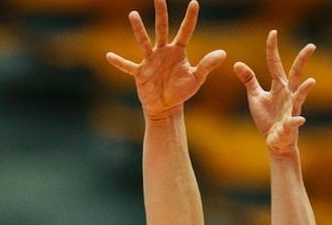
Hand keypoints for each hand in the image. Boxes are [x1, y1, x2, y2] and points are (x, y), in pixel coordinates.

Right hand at [106, 0, 225, 119]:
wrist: (166, 107)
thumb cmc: (181, 92)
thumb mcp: (196, 79)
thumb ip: (207, 65)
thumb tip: (223, 53)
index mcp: (178, 51)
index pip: (185, 31)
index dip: (190, 18)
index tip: (194, 2)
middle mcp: (163, 51)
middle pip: (162, 28)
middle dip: (161, 13)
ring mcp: (150, 61)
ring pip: (144, 41)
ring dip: (139, 29)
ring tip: (133, 14)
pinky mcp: (140, 72)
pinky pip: (128, 66)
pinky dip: (119, 62)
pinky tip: (108, 55)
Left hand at [233, 31, 315, 157]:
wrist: (276, 141)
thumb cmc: (267, 118)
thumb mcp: (256, 96)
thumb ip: (249, 80)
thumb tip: (237, 63)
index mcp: (279, 86)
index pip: (275, 63)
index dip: (273, 49)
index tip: (273, 33)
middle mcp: (288, 94)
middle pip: (296, 74)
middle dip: (302, 60)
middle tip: (311, 46)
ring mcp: (291, 108)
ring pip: (300, 96)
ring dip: (305, 89)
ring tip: (311, 82)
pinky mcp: (290, 124)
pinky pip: (294, 122)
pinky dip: (296, 121)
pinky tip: (300, 119)